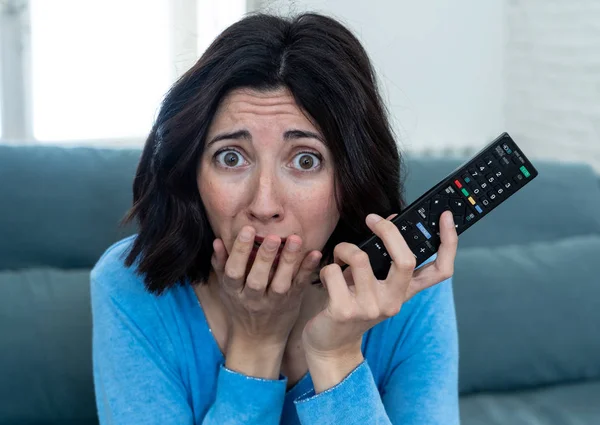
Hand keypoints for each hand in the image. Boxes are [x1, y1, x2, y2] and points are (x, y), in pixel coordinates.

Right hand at [211, 226, 321, 346]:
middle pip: (257, 279)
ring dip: (288, 261)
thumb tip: (217, 241)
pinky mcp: (292, 302)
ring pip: (280, 284)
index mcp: (235, 292)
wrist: (258, 339)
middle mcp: (253, 299)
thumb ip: (221, 264)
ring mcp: (274, 302)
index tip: (247, 229)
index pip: (234, 271)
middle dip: (264, 258)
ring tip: (295, 240)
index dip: (239, 252)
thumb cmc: (240, 307)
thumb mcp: (226, 288)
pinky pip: (299, 286)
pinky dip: (307, 270)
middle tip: (273, 237)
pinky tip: (315, 253)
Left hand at [302, 210, 457, 359]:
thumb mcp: (372, 282)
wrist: (330, 344)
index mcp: (404, 292)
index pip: (441, 270)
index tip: (446, 216)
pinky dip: (326, 268)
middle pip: (406, 260)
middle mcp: (393, 301)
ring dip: (344, 248)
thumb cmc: (350, 306)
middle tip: (372, 219)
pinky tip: (326, 279)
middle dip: (388, 231)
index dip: (448, 242)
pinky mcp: (344, 311)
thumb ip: (383, 256)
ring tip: (339, 256)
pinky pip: (333, 271)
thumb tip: (391, 218)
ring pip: (360, 258)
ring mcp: (370, 308)